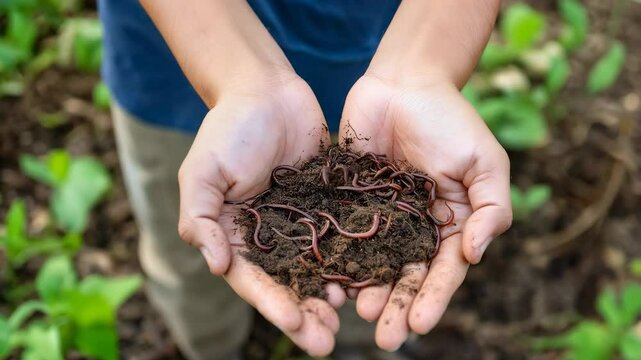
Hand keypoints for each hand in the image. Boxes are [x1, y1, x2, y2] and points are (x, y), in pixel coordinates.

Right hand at [177, 73, 344, 355]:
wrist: (266, 91)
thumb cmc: (229, 129)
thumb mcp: (203, 172)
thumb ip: (201, 219)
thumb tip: (217, 266)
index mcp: (234, 235)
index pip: (254, 279)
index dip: (274, 305)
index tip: (297, 324)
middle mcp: (267, 235)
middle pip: (287, 283)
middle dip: (306, 313)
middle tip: (327, 341)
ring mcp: (298, 222)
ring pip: (317, 267)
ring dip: (330, 294)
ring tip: (350, 317)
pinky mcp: (325, 204)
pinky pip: (339, 237)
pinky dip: (351, 259)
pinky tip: (368, 276)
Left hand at [339, 74, 511, 350]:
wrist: (404, 84)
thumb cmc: (451, 119)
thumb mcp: (485, 161)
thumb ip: (490, 208)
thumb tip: (474, 254)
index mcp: (449, 223)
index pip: (443, 270)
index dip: (433, 298)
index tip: (418, 324)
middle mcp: (413, 228)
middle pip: (406, 276)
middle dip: (397, 307)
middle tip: (384, 338)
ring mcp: (380, 217)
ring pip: (373, 263)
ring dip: (367, 291)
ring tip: (358, 314)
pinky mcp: (350, 202)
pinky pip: (344, 236)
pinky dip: (339, 259)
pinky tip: (330, 280)